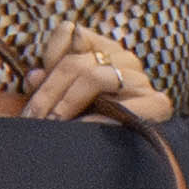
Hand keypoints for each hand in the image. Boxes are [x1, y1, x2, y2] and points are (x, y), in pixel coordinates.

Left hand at [21, 25, 173, 124]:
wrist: (132, 156)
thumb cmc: (91, 123)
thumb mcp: (64, 100)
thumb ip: (49, 85)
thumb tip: (32, 76)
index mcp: (103, 49)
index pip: (70, 32)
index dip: (50, 54)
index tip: (33, 82)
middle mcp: (124, 59)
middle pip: (76, 62)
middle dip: (48, 91)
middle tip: (31, 117)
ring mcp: (141, 80)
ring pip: (93, 77)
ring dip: (66, 103)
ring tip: (52, 124)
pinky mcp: (156, 103)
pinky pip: (119, 105)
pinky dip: (95, 118)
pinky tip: (80, 129)